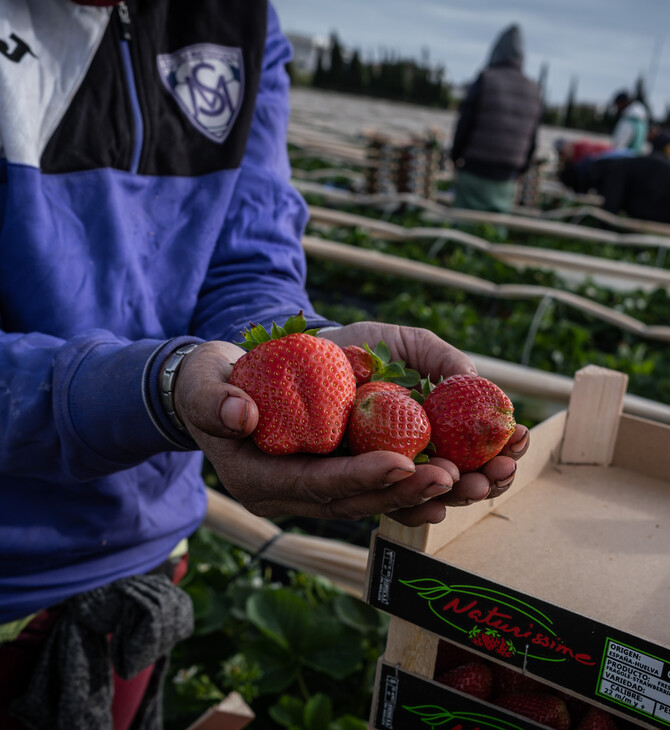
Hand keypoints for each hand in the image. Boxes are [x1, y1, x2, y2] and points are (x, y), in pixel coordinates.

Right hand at [172, 328, 528, 528]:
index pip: (315, 485)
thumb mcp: (203, 383)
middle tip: (460, 476)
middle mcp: (295, 495)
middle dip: (411, 490)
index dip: (359, 478)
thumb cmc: (211, 383)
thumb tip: (239, 416)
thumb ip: (214, 400)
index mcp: (261, 480)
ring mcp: (321, 488)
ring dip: (437, 490)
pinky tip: (469, 470)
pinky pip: (389, 482)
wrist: (224, 387)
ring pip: (383, 498)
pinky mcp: (342, 472)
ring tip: (487, 475)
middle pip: (360, 500)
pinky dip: (428, 476)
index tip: (401, 463)